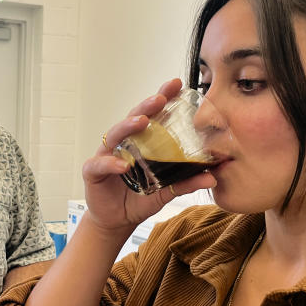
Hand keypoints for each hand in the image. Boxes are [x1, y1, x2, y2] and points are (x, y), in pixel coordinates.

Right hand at [83, 78, 215, 234]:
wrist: (117, 221)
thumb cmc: (139, 199)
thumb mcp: (166, 192)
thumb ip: (185, 183)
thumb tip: (212, 178)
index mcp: (142, 143)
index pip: (154, 116)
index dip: (164, 98)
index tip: (178, 84)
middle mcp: (124, 143)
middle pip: (134, 118)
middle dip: (148, 105)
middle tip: (161, 98)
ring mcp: (107, 155)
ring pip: (115, 134)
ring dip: (128, 126)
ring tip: (142, 122)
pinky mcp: (93, 171)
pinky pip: (100, 164)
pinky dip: (111, 163)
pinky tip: (123, 164)